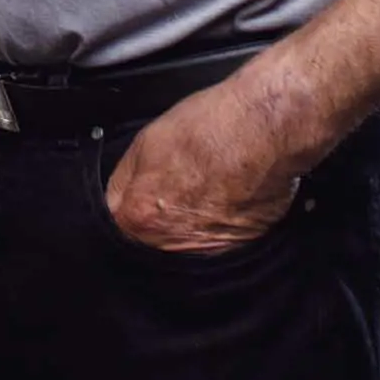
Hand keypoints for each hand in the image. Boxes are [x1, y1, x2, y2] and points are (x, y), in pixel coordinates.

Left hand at [104, 72, 318, 254]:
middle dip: (154, 222)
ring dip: (186, 228)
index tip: (134, 199)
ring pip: (182, 246)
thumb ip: (124, 180)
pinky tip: (223, 201)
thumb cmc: (212, 128)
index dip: (125, 209)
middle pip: (149, 243)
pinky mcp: (239, 250)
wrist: (266, 130)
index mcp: (139, 217)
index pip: (113, 226)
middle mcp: (171, 243)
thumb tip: (116, 197)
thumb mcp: (144, 141)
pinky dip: (215, 229)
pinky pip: (215, 246)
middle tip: (172, 193)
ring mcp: (208, 251)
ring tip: (201, 193)